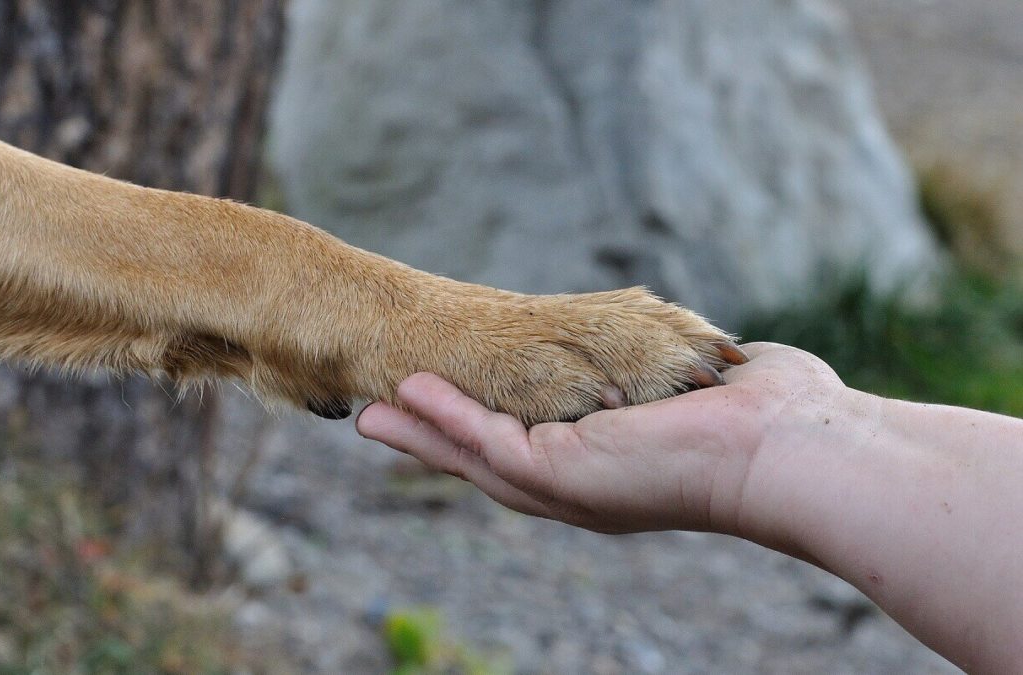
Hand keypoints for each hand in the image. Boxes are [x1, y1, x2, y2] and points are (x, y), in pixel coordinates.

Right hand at [356, 342, 846, 534]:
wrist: (792, 447)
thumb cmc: (769, 415)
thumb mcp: (705, 386)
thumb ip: (687, 373)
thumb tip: (720, 357)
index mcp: (611, 468)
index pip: (534, 446)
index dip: (485, 428)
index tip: (448, 405)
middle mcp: (583, 486)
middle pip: (489, 462)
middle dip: (435, 440)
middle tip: (380, 420)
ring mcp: (568, 486)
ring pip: (474, 458)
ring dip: (422, 433)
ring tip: (373, 411)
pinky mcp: (561, 473)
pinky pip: (486, 442)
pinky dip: (444, 419)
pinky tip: (407, 396)